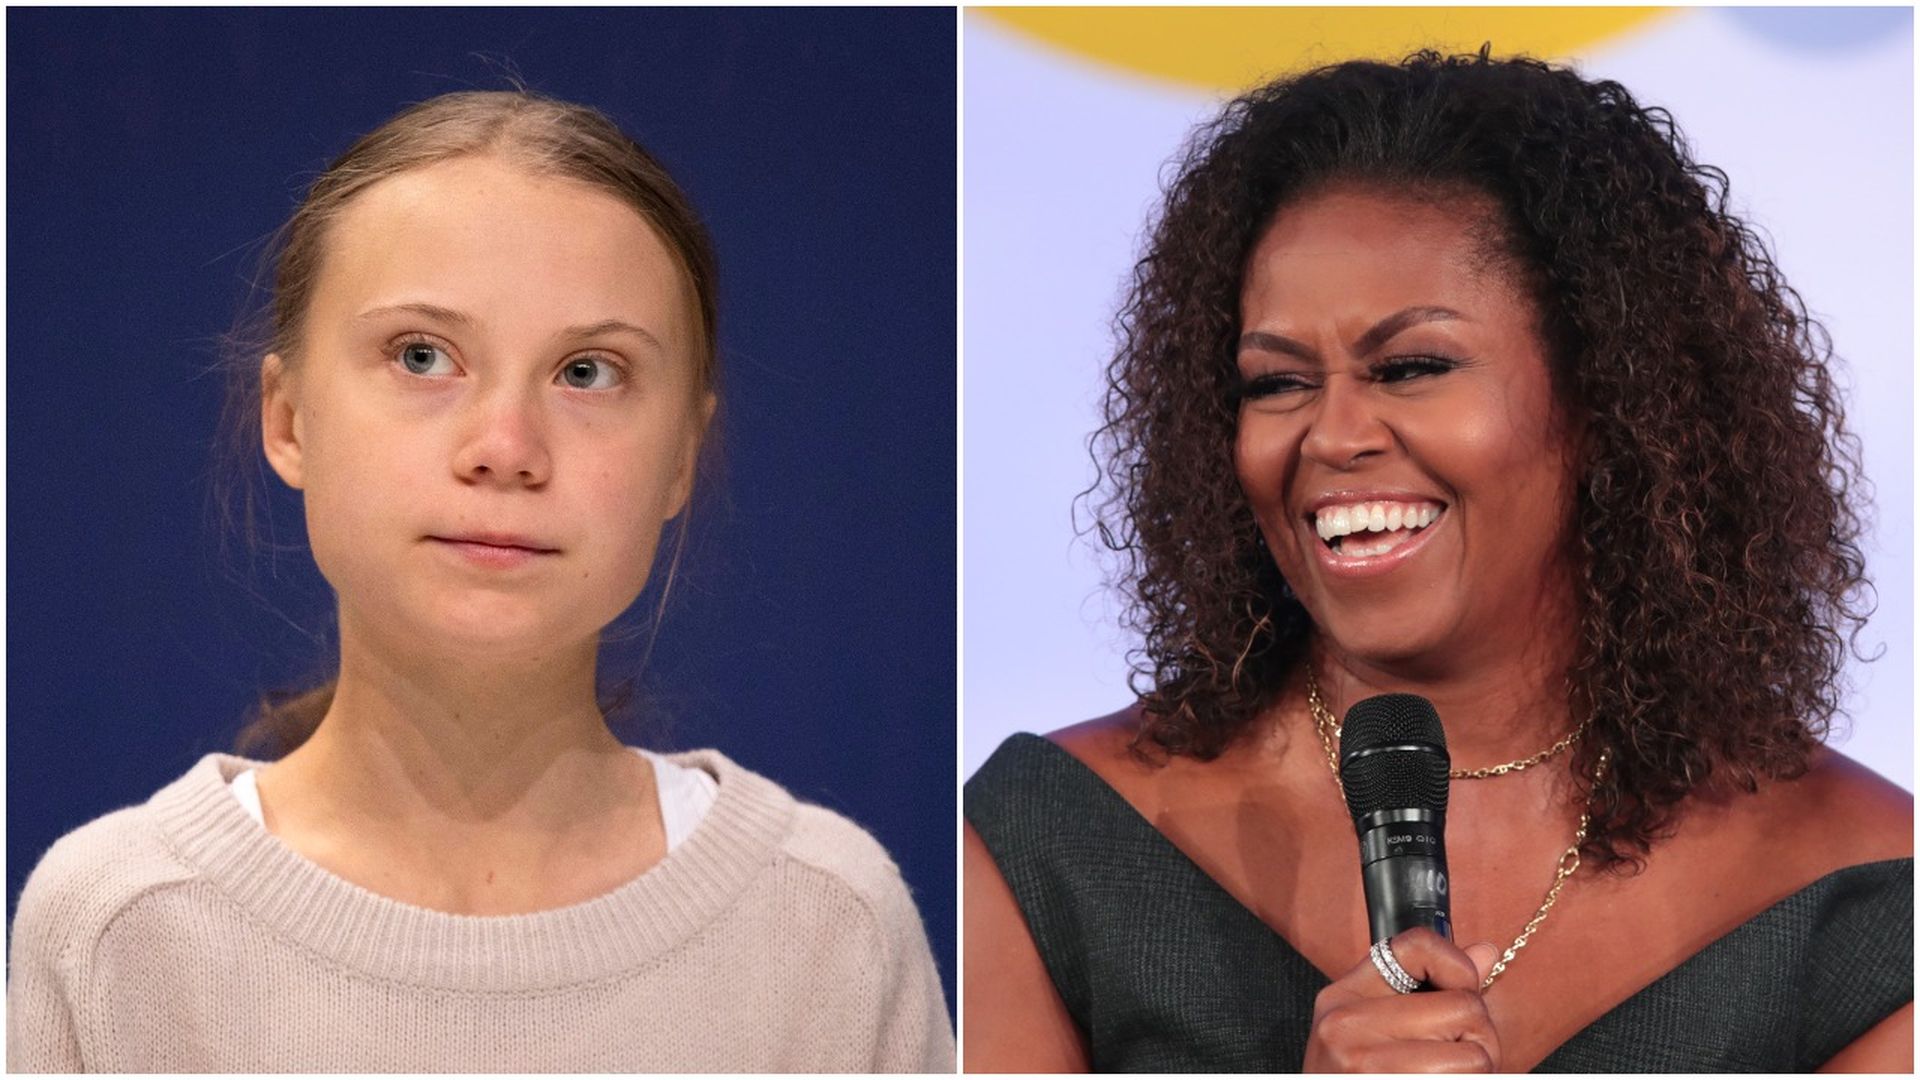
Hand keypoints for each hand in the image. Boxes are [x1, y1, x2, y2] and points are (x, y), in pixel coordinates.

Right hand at [1302, 929, 1501, 1072]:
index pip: (1415, 947)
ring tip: (1448, 1077)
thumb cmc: (1354, 1078)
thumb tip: (1484, 952)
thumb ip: (1423, 987)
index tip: (1460, 989)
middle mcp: (1345, 1028)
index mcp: (1341, 999)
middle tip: (1457, 1055)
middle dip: (1477, 1034)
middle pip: (1464, 1006)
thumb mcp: (1368, 1028)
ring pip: (1476, 1054)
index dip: (1456, 966)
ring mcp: (1367, 1068)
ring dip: (1478, 1070)